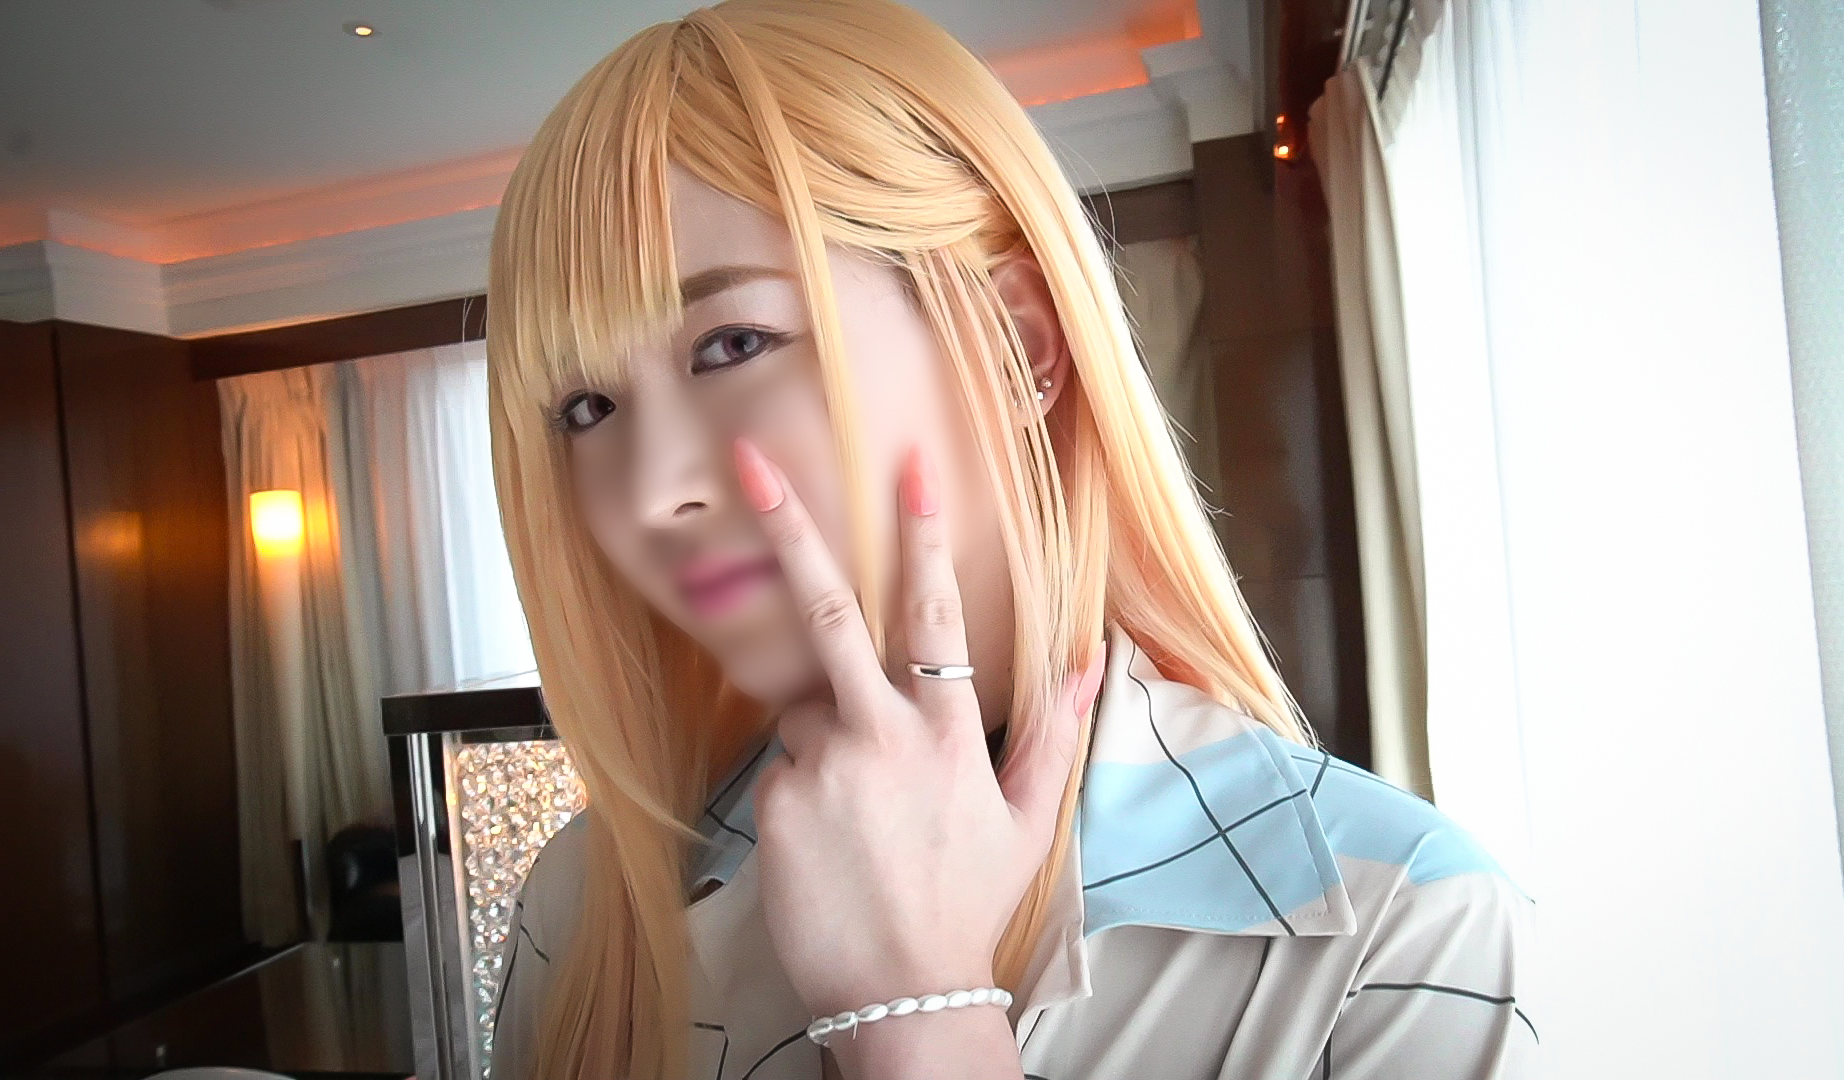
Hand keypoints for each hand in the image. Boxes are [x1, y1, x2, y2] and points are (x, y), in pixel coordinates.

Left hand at [732, 437, 1107, 1025]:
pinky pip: (781, 768)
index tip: (908, 469)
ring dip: (825, 737)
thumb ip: (1055, 730)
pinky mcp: (777, 800)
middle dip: (790, 528)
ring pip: (804, 710)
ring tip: (860, 815)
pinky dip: (802, 788)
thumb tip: (1093, 656)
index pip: (933, 615)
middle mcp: (882, 733)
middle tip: (750, 462)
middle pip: (829, 610)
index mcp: (948, 732)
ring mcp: (823, 764)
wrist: (902, 991)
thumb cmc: (968, 902)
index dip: (921, 537)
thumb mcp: (1030, 820)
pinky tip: (831, 841)